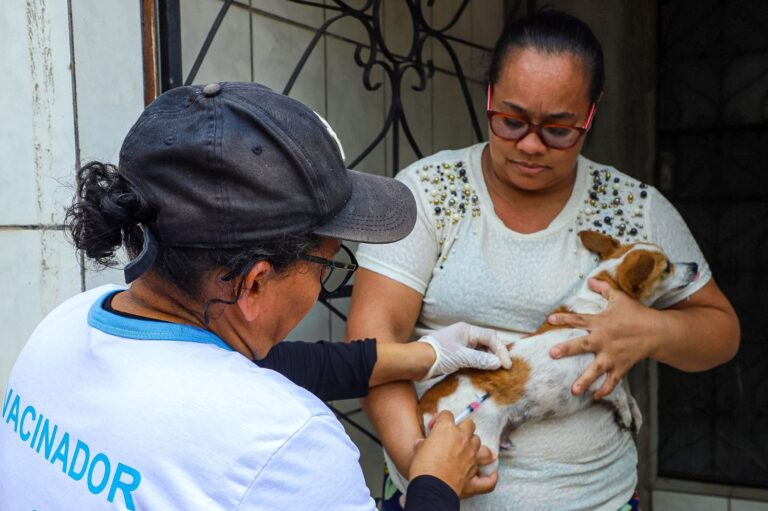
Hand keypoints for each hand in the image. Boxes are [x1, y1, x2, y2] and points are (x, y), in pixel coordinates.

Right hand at [409, 411, 496, 496]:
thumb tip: (422, 444)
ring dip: (472, 445)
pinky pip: (486, 469)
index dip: (440, 420)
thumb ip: (424, 443)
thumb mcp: (419, 449)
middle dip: (462, 428)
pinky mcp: (475, 470)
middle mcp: (462, 438)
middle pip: (469, 424)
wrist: (431, 488)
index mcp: (446, 429)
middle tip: (453, 437)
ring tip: (464, 451)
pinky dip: (487, 473)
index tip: (434, 427)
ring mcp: (471, 454)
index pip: (447, 415)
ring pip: (478, 441)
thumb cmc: (422, 467)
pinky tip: (488, 473)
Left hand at [418, 322, 511, 379]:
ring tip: (498, 371)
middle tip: (505, 368)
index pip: (491, 337)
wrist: (417, 362)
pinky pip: (474, 357)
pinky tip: (485, 372)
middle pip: (488, 342)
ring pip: (482, 350)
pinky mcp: (457, 354)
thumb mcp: (461, 357)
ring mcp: (461, 344)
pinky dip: (482, 363)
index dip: (500, 351)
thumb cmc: (438, 355)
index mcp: (467, 330)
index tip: (507, 365)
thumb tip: (498, 363)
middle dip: (497, 353)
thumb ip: (480, 359)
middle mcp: (465, 335)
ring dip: (490, 359)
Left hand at [547, 279, 661, 397]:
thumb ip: (603, 289)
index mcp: (601, 323)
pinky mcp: (621, 366)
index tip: (549, 319)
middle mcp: (604, 340)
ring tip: (574, 391)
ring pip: (596, 369)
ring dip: (585, 380)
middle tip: (552, 353)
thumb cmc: (636, 313)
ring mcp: (612, 355)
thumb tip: (590, 279)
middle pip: (582, 345)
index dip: (564, 318)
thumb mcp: (619, 298)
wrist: (657, 331)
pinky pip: (612, 381)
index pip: (579, 320)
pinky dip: (605, 389)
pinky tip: (595, 396)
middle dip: (567, 349)